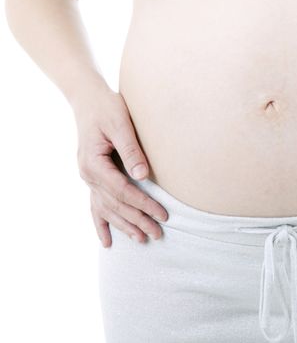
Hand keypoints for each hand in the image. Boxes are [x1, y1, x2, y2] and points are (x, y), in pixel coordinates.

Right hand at [72, 86, 167, 247]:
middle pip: (116, 205)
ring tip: (142, 240)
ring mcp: (87, 178)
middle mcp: (87, 175)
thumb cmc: (107, 108)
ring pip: (106, 209)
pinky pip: (95, 206)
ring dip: (124, 226)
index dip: (143, 205)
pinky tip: (107, 242)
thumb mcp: (121, 124)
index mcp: (94, 164)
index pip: (122, 191)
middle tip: (158, 234)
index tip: (163, 214)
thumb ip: (131, 150)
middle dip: (138, 220)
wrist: (88, 99)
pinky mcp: (92, 177)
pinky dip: (101, 224)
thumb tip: (143, 176)